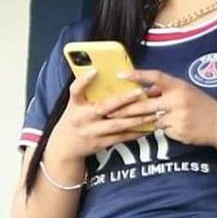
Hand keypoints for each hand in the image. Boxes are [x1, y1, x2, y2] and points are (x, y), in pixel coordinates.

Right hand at [47, 71, 162, 164]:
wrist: (65, 147)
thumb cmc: (73, 120)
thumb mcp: (75, 105)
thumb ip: (86, 93)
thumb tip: (102, 74)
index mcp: (75, 105)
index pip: (76, 91)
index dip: (84, 80)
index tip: (95, 70)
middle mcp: (82, 118)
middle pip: (103, 107)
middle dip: (122, 100)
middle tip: (139, 92)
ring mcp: (92, 132)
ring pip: (116, 125)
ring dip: (136, 119)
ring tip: (152, 113)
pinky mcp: (100, 143)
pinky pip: (120, 137)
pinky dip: (135, 133)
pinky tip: (147, 127)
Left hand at [116, 69, 216, 147]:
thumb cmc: (201, 106)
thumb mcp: (186, 91)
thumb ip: (166, 90)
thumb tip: (144, 90)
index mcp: (179, 86)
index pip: (156, 77)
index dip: (138, 75)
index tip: (121, 75)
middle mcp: (178, 99)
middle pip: (146, 104)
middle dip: (126, 110)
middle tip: (110, 112)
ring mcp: (178, 116)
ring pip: (153, 119)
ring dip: (145, 121)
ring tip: (134, 121)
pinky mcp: (179, 131)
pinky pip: (162, 130)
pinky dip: (162, 129)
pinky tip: (171, 128)